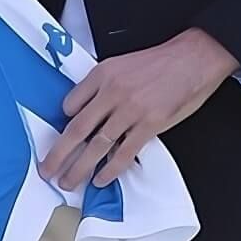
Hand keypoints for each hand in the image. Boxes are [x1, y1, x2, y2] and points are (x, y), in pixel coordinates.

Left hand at [40, 28, 240, 189]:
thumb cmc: (160, 62)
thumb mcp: (122, 64)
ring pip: (97, 145)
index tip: (58, 139)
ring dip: (79, 167)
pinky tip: (101, 179)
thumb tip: (89, 111)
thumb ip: (103, 85)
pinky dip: (111, 169)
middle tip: (47, 170)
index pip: (71, 104)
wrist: (193, 58)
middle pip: (77, 130)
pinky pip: (124, 152)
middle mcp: (112, 92)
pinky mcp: (149, 124)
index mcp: (102, 74)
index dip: (62, 124)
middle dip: (58, 154)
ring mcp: (130, 110)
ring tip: (69, 181)